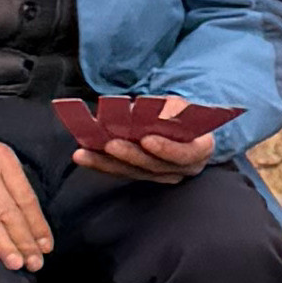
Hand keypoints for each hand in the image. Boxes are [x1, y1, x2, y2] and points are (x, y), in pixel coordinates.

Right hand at [0, 127, 53, 271]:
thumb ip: (14, 185)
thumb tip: (33, 224)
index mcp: (4, 160)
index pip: (25, 198)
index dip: (37, 225)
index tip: (45, 247)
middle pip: (8, 210)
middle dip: (23, 240)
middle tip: (34, 263)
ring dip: (2, 242)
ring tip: (15, 262)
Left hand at [79, 121, 216, 177]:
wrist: (179, 126)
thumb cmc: (180, 114)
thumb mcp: (180, 107)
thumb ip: (168, 111)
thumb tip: (146, 112)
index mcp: (198, 150)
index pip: (185, 154)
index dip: (166, 148)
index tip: (147, 139)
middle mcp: (180, 169)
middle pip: (154, 166)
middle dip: (129, 155)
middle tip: (109, 143)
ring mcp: (159, 175)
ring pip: (133, 172)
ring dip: (107, 162)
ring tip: (85, 152)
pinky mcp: (140, 175)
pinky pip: (120, 172)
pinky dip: (100, 163)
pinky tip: (82, 155)